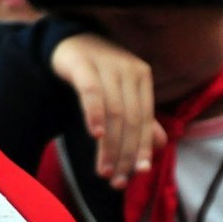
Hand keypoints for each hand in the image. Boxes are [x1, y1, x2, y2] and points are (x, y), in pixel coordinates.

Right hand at [51, 33, 167, 187]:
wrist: (64, 41)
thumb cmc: (93, 72)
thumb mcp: (118, 94)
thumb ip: (136, 118)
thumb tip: (158, 146)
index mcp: (142, 77)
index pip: (145, 120)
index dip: (142, 148)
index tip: (136, 175)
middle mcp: (129, 69)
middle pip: (131, 120)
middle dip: (124, 153)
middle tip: (114, 180)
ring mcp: (107, 64)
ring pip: (114, 112)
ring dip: (109, 145)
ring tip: (102, 170)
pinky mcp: (83, 63)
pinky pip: (92, 92)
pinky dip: (94, 115)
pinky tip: (94, 135)